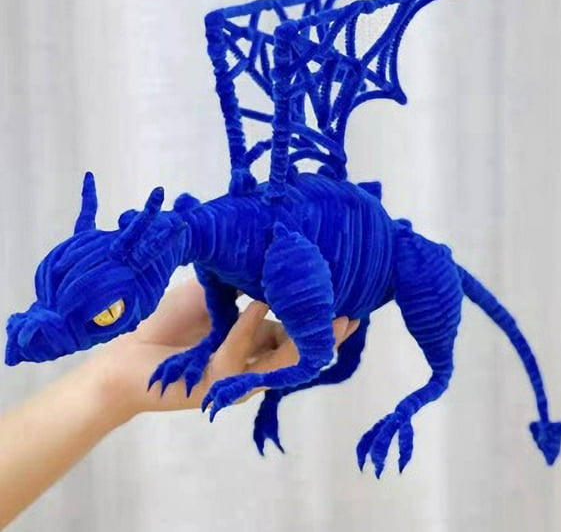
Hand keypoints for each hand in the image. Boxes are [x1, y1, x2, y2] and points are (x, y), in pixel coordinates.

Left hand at [84, 280, 358, 423]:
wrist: (126, 354)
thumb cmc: (169, 321)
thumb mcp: (213, 292)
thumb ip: (242, 283)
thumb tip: (273, 257)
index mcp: (253, 341)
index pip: (292, 331)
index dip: (315, 317)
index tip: (340, 297)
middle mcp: (253, 362)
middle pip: (298, 351)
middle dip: (326, 334)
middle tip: (352, 314)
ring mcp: (239, 377)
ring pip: (283, 361)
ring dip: (306, 337)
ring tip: (333, 316)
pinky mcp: (220, 384)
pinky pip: (242, 353)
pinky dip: (250, 325)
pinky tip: (259, 304)